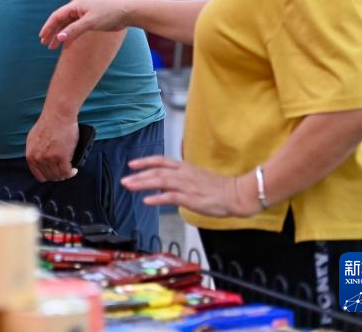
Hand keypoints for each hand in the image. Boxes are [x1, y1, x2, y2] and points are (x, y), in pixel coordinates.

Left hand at [25, 111, 78, 181]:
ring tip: (69, 170)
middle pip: (49, 176)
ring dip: (65, 174)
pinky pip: (67, 171)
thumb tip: (39, 160)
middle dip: (57, 176)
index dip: (47, 176)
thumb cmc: (48, 122)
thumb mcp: (33, 138)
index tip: (53, 174)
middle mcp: (38, 159)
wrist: (58, 114)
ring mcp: (50, 159)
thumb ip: (35, 150)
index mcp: (30, 155)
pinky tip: (74, 170)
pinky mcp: (62, 157)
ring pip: (59, 175)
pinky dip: (71, 173)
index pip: (38, 175)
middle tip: (63, 171)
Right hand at [39, 0, 132, 49]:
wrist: (127, 12)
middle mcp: (78, 9)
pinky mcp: (90, 21)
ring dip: (60, 36)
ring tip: (52, 48)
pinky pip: (75, 30)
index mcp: (75, 5)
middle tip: (44, 43)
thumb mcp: (90, 22)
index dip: (48, 26)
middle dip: (52, 32)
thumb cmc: (109, 14)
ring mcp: (83, 15)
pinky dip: (70, 38)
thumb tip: (59, 38)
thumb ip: (74, 30)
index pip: (57, 16)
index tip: (42, 37)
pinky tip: (66, 47)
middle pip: (60, 21)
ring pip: (67, 26)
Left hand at [120, 156, 259, 217]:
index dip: (145, 161)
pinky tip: (147, 200)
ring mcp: (187, 185)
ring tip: (129, 186)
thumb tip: (168, 182)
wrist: (238, 193)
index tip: (132, 163)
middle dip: (138, 175)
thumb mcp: (198, 176)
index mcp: (186, 167)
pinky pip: (170, 197)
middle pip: (156, 171)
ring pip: (160, 181)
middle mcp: (184, 174)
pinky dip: (157, 197)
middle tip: (124, 180)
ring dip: (142, 183)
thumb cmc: (220, 188)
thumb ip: (183, 177)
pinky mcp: (191, 198)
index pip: (161, 161)